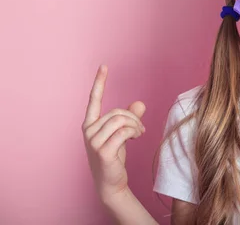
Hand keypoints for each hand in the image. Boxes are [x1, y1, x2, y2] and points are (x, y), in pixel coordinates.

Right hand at [82, 65, 146, 202]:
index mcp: (90, 124)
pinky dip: (134, 132)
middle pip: (118, 112)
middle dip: (134, 118)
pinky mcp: (103, 150)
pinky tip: (136, 138)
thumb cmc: (115, 156)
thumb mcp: (122, 134)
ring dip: (136, 126)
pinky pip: (124, 132)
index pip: (94, 99)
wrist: (111, 182)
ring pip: (121, 120)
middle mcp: (88, 131)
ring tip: (139, 134)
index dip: (99, 82)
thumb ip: (130, 118)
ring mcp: (93, 141)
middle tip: (141, 130)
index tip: (104, 66)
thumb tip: (140, 103)